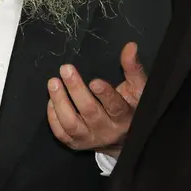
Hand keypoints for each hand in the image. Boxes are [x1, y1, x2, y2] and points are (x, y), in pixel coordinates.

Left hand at [47, 41, 147, 158]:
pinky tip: (51, 100)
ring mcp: (90, 139)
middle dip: (76, 90)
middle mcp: (107, 131)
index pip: (116, 107)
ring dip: (60, 103)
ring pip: (71, 124)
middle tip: (66, 69)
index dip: (105, 95)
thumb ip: (133, 68)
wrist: (124, 139)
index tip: (94, 81)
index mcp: (125, 117)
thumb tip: (130, 46)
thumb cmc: (132, 106)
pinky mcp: (76, 144)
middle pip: (90, 112)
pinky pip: (61, 133)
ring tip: (53, 82)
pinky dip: (53, 117)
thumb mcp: (138, 88)